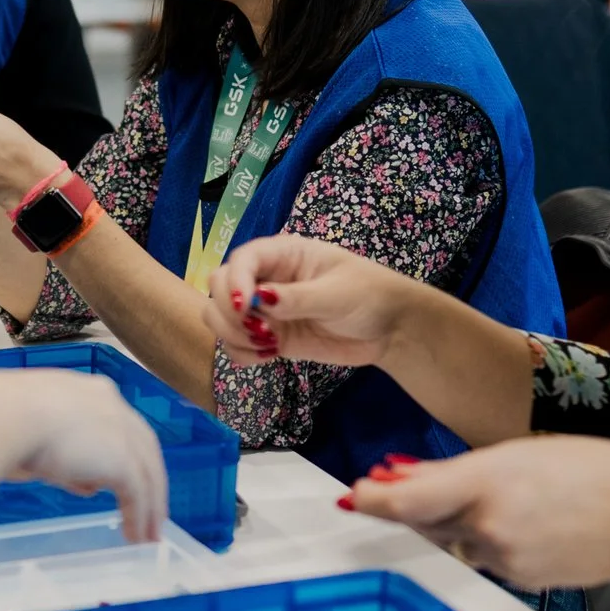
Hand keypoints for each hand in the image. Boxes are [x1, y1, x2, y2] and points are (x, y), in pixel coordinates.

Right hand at [0, 369, 168, 543]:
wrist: (5, 417)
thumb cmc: (2, 421)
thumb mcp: (36, 439)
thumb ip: (63, 461)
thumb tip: (84, 485)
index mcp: (90, 393)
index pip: (119, 425)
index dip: (125, 452)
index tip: (122, 477)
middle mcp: (113, 407)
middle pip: (144, 448)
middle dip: (148, 480)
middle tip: (150, 508)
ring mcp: (121, 432)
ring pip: (147, 474)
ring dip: (150, 506)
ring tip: (147, 534)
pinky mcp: (122, 460)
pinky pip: (138, 494)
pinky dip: (140, 517)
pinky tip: (136, 537)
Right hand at [201, 234, 435, 369]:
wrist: (390, 329)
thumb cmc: (369, 295)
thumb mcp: (336, 293)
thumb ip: (297, 297)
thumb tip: (259, 298)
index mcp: (283, 254)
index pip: (241, 260)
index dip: (234, 281)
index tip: (243, 306)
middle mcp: (267, 278)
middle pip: (219, 286)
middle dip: (228, 311)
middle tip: (260, 331)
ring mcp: (265, 310)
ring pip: (220, 317)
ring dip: (232, 334)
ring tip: (266, 346)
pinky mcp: (270, 338)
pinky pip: (237, 345)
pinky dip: (242, 353)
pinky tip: (267, 356)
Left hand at [346, 437, 609, 590]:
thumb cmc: (601, 472)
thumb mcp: (523, 453)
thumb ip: (458, 471)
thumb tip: (405, 477)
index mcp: (487, 482)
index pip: (407, 502)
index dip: (373, 501)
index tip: (353, 495)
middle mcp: (488, 527)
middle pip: (425, 523)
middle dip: (409, 507)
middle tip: (390, 486)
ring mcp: (505, 560)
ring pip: (455, 541)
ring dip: (451, 522)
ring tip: (483, 495)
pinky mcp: (521, 581)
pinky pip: (487, 559)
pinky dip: (485, 540)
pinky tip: (516, 521)